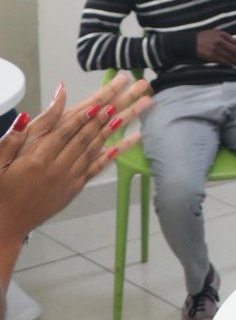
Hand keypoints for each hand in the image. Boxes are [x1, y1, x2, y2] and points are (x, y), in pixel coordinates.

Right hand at [0, 75, 151, 242]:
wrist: (4, 225)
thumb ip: (14, 137)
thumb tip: (26, 113)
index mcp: (37, 159)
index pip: (66, 131)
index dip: (85, 116)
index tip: (103, 100)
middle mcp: (58, 168)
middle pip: (88, 135)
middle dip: (112, 111)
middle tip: (131, 93)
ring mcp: (69, 179)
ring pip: (98, 147)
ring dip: (119, 126)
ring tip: (138, 109)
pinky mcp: (74, 188)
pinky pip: (98, 167)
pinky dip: (114, 152)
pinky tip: (131, 139)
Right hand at [195, 29, 235, 64]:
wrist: (190, 42)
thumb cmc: (203, 37)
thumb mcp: (214, 32)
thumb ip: (224, 37)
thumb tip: (234, 43)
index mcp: (221, 34)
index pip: (235, 41)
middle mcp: (219, 40)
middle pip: (234, 49)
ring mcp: (215, 48)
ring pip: (229, 56)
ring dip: (235, 60)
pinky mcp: (211, 55)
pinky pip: (222, 60)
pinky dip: (228, 63)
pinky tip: (231, 65)